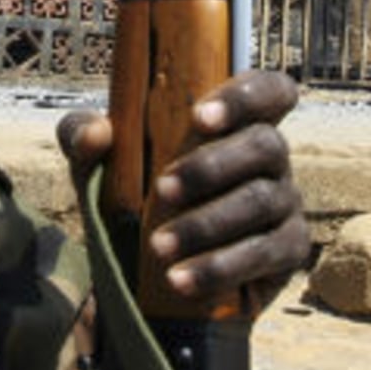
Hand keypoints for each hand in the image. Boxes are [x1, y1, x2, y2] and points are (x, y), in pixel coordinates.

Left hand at [58, 71, 309, 310]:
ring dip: (207, 223)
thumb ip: (82, 136)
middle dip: (212, 166)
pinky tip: (180, 279)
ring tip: (158, 246)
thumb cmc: (131, 199)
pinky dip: (220, 267)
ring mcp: (285, 204)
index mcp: (236, 124)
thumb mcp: (95, 166)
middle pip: (265, 144)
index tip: (199, 117)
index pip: (269, 90)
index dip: (247, 96)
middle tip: (162, 190)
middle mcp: (269, 158)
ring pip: (262, 201)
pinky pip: (266, 255)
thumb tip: (97, 132)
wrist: (144, 275)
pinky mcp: (288, 252)